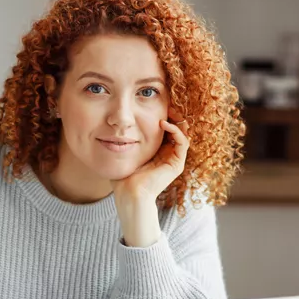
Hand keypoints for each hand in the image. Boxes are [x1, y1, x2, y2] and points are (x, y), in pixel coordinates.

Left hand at [112, 117, 189, 246]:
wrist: (130, 193)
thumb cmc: (124, 177)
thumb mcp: (125, 153)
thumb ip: (124, 141)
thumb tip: (115, 127)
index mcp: (158, 152)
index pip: (166, 130)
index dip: (165, 116)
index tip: (157, 106)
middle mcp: (168, 155)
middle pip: (178, 130)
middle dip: (174, 116)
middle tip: (167, 105)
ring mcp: (174, 160)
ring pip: (183, 134)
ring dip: (177, 120)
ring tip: (168, 111)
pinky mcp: (177, 164)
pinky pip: (183, 143)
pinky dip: (176, 131)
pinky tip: (164, 124)